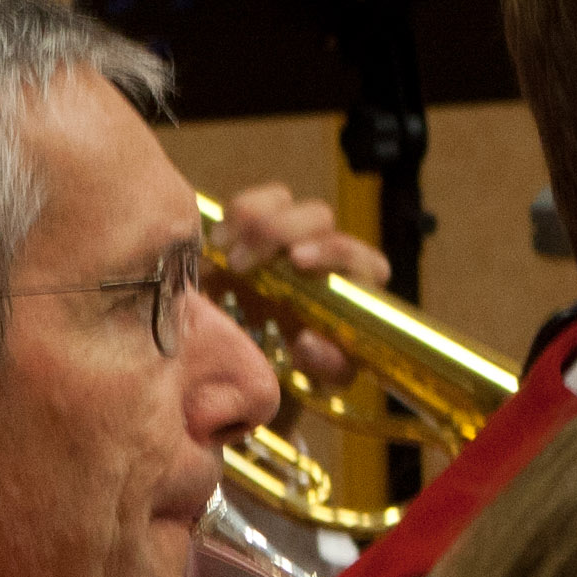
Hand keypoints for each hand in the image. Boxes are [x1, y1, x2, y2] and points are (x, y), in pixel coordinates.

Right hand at [212, 180, 387, 384]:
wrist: (257, 360)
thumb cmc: (304, 365)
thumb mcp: (322, 375)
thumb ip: (328, 365)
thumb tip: (308, 342)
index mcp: (354, 282)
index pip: (360, 254)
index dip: (333, 251)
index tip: (297, 260)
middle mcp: (324, 249)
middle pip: (318, 216)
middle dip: (280, 231)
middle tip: (243, 264)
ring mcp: (288, 235)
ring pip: (280, 201)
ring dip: (252, 220)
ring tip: (226, 258)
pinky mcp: (252, 230)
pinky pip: (247, 206)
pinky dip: (230, 219)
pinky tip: (215, 245)